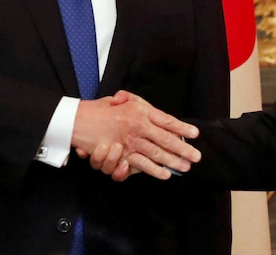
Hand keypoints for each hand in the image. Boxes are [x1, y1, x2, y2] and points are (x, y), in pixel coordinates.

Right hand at [72, 90, 199, 180]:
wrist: (78, 120)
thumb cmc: (101, 109)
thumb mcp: (121, 100)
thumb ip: (136, 102)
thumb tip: (149, 107)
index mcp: (140, 111)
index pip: (166, 120)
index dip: (182, 127)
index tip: (195, 134)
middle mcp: (139, 126)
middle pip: (166, 139)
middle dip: (183, 149)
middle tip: (197, 156)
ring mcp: (131, 141)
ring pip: (157, 153)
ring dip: (173, 161)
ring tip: (186, 166)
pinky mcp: (122, 154)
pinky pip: (142, 164)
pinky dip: (155, 170)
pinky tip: (165, 174)